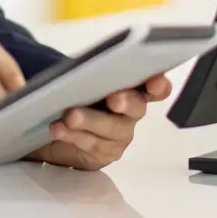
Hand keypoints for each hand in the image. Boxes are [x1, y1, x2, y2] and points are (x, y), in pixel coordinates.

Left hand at [27, 74, 172, 171]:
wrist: (61, 123)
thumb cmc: (79, 90)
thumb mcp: (84, 76)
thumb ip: (91, 69)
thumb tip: (79, 65)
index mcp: (134, 86)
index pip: (155, 86)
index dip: (158, 84)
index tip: (153, 81)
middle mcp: (132, 110)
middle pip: (136, 107)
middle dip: (126, 101)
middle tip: (114, 99)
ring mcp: (120, 133)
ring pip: (111, 128)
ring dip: (90, 121)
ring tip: (70, 116)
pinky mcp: (105, 152)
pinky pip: (91, 144)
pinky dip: (73, 135)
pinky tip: (58, 128)